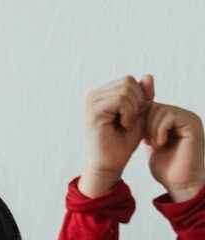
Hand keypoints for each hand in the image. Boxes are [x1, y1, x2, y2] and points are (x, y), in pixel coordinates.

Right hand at [80, 74, 154, 197]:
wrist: (110, 164)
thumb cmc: (123, 142)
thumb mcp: (139, 113)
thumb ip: (144, 94)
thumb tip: (148, 76)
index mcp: (101, 94)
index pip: (129, 80)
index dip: (140, 97)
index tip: (133, 117)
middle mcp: (93, 95)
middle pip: (128, 81)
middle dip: (137, 102)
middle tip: (130, 122)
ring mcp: (91, 101)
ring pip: (126, 89)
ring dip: (133, 110)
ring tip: (125, 125)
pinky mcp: (93, 110)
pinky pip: (121, 100)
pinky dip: (129, 114)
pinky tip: (123, 126)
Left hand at [144, 103, 204, 201]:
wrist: (181, 184)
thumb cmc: (167, 168)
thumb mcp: (152, 144)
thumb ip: (148, 130)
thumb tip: (135, 116)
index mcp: (176, 120)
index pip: (152, 107)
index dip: (141, 121)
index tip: (141, 138)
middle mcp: (184, 116)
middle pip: (154, 106)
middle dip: (145, 124)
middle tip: (147, 142)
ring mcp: (190, 119)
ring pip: (160, 110)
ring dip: (151, 129)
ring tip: (154, 144)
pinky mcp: (192, 125)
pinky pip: (169, 117)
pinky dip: (159, 131)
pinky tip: (160, 145)